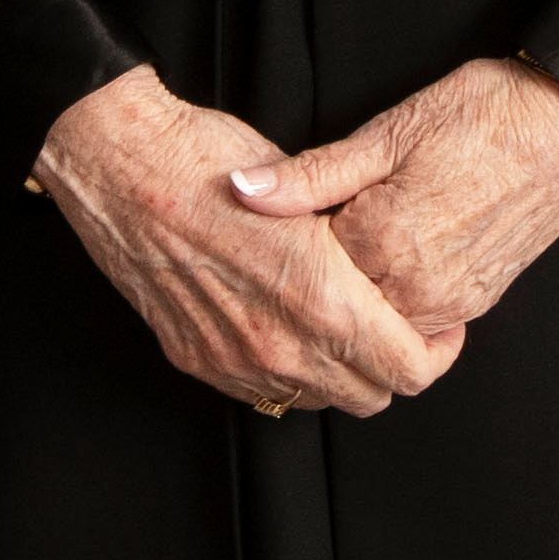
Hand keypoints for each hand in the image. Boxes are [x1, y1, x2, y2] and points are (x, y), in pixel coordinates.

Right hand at [32, 68, 458, 419]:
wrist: (120, 166)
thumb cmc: (210, 158)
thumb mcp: (307, 187)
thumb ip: (353, 249)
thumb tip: (387, 270)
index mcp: (320, 297)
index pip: (410, 369)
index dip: (438, 350)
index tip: (437, 323)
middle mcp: (280, 344)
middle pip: (371, 397)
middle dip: (393, 364)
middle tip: (395, 323)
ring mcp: (235, 360)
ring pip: (318, 401)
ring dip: (340, 373)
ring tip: (339, 321)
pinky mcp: (198, 361)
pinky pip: (264, 393)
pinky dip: (288, 370)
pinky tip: (285, 323)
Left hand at [239, 58, 558, 340]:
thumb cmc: (483, 115)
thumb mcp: (387, 132)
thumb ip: (312, 175)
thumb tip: (243, 189)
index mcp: (382, 238)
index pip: (304, 268)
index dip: (288, 244)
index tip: (285, 220)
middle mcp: (415, 285)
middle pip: (337, 305)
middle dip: (317, 278)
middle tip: (315, 232)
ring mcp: (449, 303)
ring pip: (376, 323)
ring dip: (357, 295)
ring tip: (355, 241)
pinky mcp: (475, 304)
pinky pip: (417, 323)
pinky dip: (395, 302)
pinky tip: (392, 258)